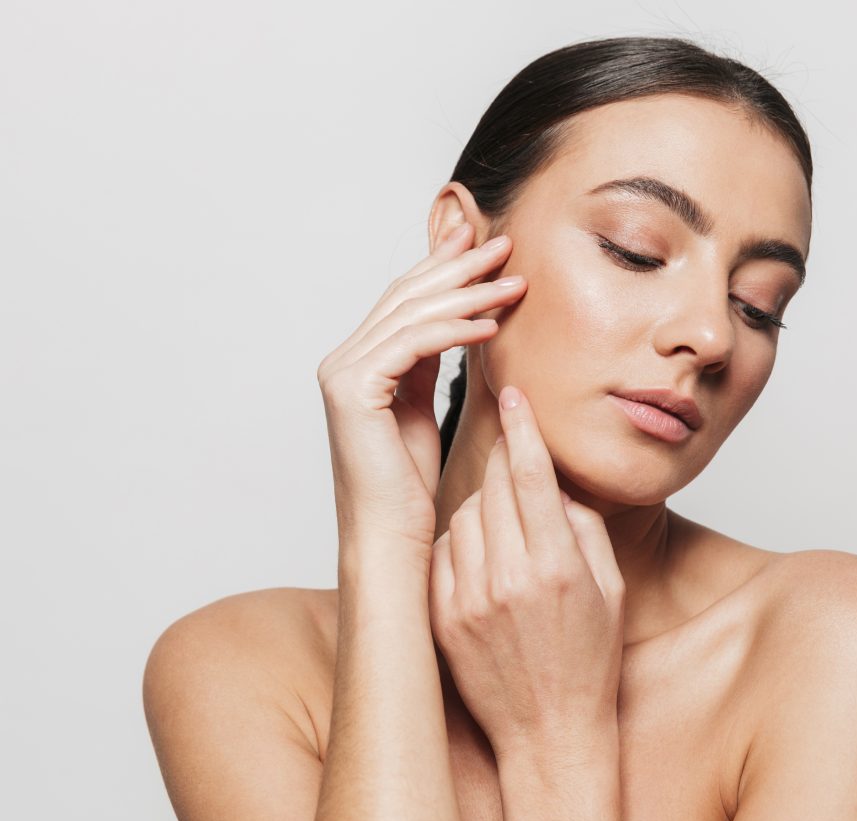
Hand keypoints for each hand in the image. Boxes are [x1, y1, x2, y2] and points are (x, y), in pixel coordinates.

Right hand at [316, 224, 525, 561]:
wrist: (389, 538)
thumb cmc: (407, 488)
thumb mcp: (419, 411)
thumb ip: (426, 365)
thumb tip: (454, 323)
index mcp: (356, 363)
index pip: (403, 300)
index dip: (442, 267)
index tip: (482, 245)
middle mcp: (342, 361)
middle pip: (407, 296)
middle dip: (458, 266)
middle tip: (504, 244)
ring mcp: (343, 373)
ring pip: (413, 314)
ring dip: (468, 293)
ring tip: (513, 282)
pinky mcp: (354, 389)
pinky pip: (414, 344)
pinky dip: (455, 329)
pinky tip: (492, 323)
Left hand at [428, 385, 625, 755]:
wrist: (548, 733)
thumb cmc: (587, 662)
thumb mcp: (609, 589)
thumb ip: (583, 527)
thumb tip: (553, 482)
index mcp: (556, 566)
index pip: (531, 474)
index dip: (522, 427)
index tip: (513, 393)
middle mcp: (507, 578)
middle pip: (494, 485)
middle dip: (505, 459)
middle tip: (514, 449)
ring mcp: (468, 598)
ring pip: (464, 512)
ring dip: (485, 503)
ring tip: (509, 527)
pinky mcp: (442, 615)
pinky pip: (443, 550)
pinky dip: (461, 540)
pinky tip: (483, 556)